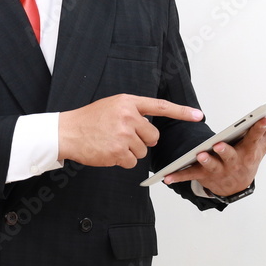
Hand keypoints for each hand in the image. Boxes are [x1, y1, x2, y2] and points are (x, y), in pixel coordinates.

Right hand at [58, 94, 203, 167]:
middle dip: (142, 140)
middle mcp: (128, 116)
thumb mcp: (112, 106)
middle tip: (123, 137)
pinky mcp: (118, 151)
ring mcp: (123, 134)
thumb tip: (150, 128)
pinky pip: (131, 162)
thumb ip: (132, 112)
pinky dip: (121, 161)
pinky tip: (108, 152)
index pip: (160, 106)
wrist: (67, 131)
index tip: (198, 115)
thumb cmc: (88, 120)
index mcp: (128, 102)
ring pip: (142, 151)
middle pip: (153, 136)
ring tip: (111, 143)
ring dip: (129, 151)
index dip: (181, 111)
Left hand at [163, 93, 265, 195]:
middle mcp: (236, 162)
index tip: (264, 117)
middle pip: (232, 155)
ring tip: (201, 155)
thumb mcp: (264, 144)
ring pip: (212, 166)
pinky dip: (179, 176)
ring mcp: (220, 169)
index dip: (260, 128)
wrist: (237, 185)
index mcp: (250, 151)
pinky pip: (191, 175)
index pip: (256, 138)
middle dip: (226, 151)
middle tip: (220, 145)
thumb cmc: (250, 158)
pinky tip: (168, 176)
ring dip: (207, 161)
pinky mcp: (205, 175)